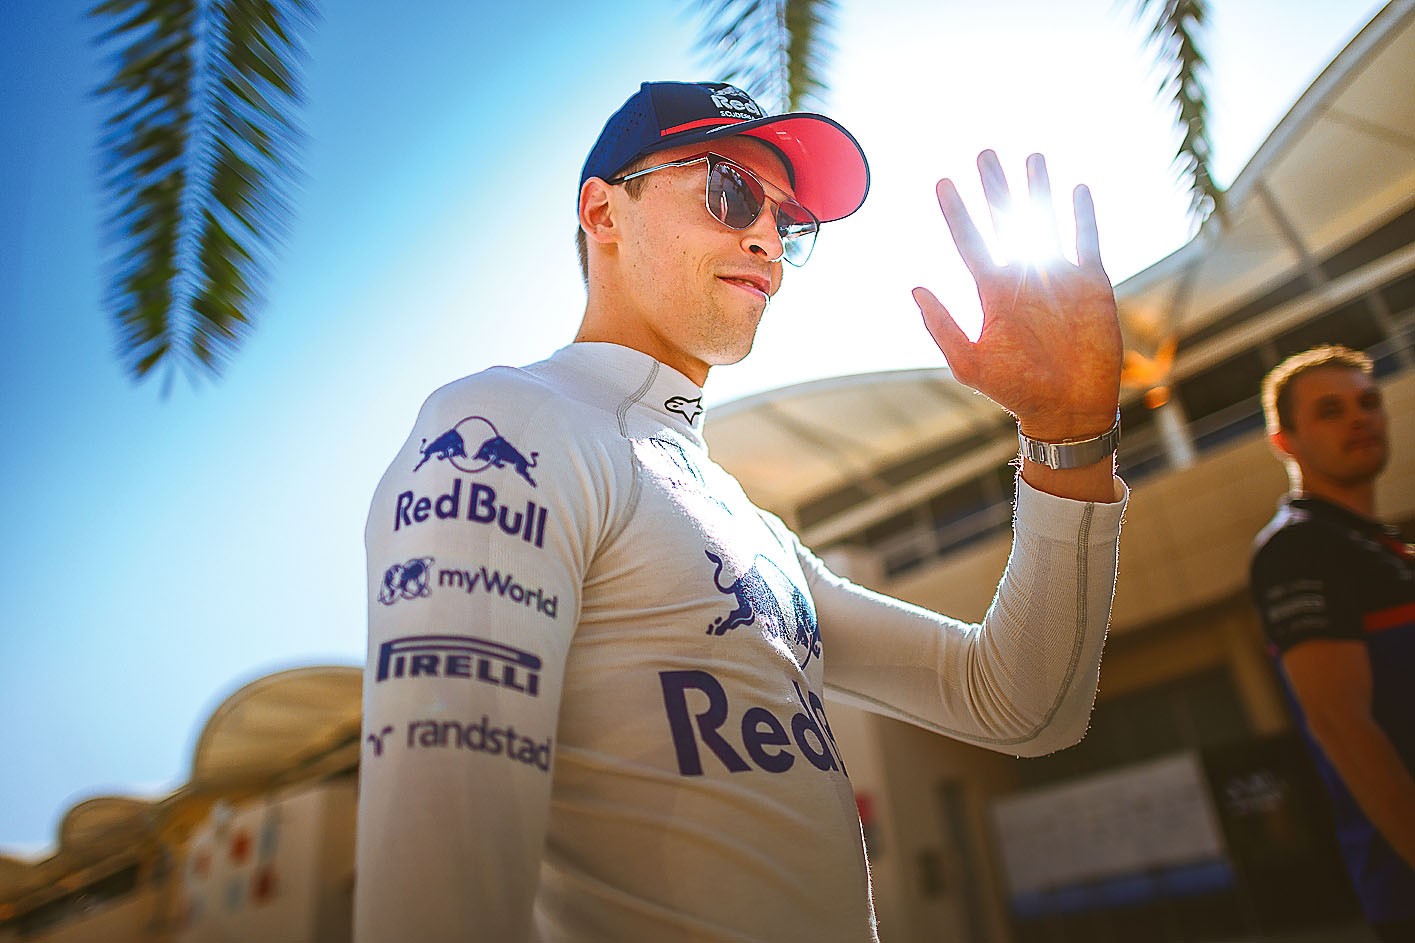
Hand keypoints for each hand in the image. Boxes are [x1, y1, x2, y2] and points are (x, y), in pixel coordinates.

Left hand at [912, 151, 1120, 442]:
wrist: (1067, 408)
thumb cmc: (1015, 391)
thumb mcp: (969, 363)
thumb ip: (942, 326)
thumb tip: (914, 288)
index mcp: (992, 292)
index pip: (969, 242)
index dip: (956, 213)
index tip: (942, 183)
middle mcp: (1022, 276)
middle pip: (1004, 221)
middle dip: (994, 188)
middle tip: (984, 152)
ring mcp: (1056, 276)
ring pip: (1044, 221)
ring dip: (1037, 190)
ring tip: (1031, 156)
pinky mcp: (1090, 283)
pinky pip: (1086, 240)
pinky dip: (1082, 215)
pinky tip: (1075, 188)